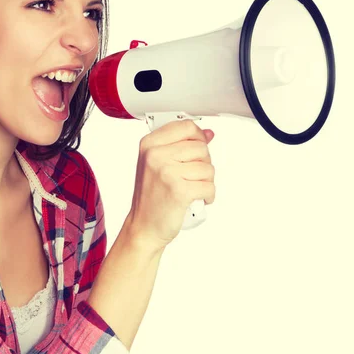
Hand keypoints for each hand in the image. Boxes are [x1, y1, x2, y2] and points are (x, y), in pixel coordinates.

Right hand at [126, 119, 215, 250]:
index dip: (198, 138)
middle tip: (192, 177)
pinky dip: (208, 196)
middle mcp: (156, 156)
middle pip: (201, 148)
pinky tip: (196, 199)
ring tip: (192, 189)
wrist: (144, 226)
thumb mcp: (158, 164)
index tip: (197, 150)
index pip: (187, 127)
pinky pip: (209, 187)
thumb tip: (208, 134)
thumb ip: (181, 146)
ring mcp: (167, 173)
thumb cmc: (151, 197)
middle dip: (203, 164)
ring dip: (206, 182)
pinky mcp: (179, 191)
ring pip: (208, 168)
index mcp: (149, 145)